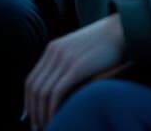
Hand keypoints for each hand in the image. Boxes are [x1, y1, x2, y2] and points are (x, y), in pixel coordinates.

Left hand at [24, 14, 126, 128]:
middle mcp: (55, 52)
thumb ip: (66, 63)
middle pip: (34, 88)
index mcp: (53, 48)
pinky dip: (52, 110)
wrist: (122, 29)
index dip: (28, 102)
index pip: (31, 80)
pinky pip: (56, 93)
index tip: (31, 117)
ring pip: (42, 93)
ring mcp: (65, 59)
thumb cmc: (104, 45)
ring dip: (42, 114)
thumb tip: (58, 89)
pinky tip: (57, 118)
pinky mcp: (77, 67)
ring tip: (48, 127)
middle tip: (38, 128)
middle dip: (33, 112)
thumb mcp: (79, 50)